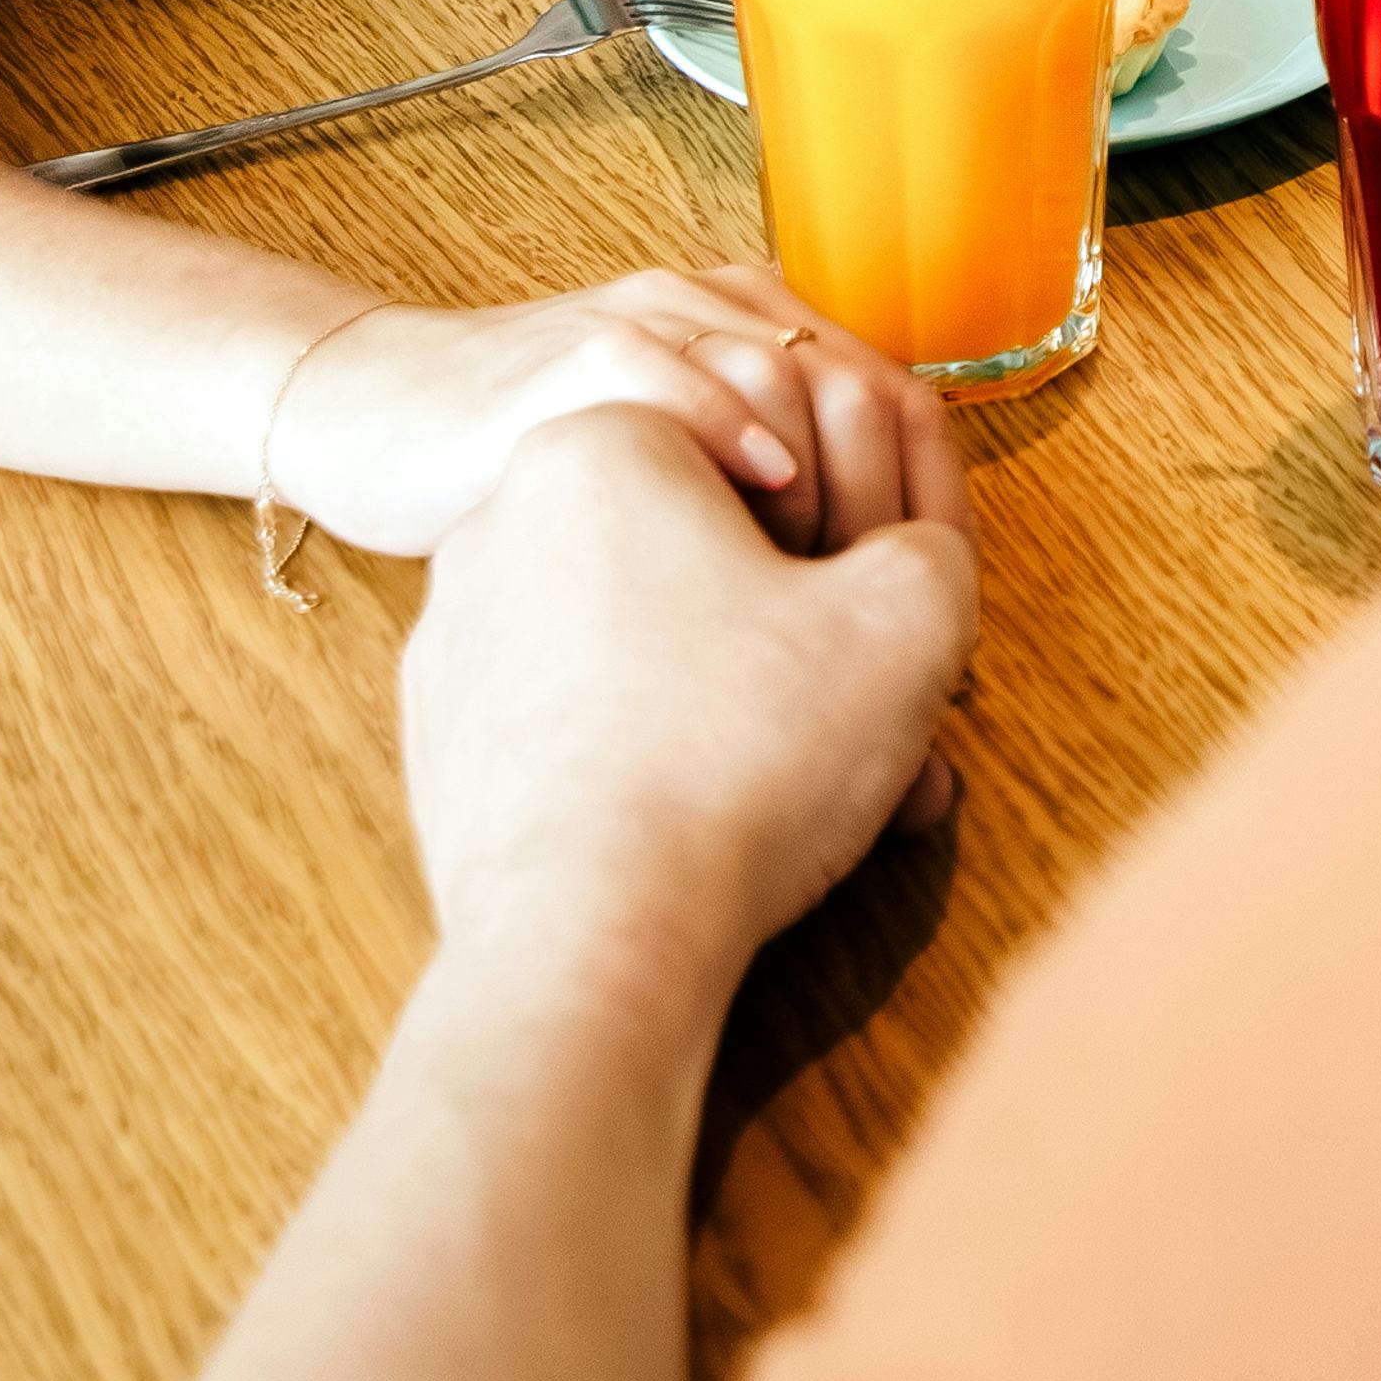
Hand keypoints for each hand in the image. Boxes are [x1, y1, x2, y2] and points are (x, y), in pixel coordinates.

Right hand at [259, 264, 899, 559]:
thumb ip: (758, 530)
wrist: (372, 415)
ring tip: (841, 573)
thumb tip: (863, 631)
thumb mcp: (668, 493)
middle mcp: (704, 317)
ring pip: (784, 369)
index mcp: (743, 339)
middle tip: (892, 606)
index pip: (888, 402)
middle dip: (890, 497)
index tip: (929, 606)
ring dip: (830, 472)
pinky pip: (667, 371)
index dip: (924, 501)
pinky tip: (762, 494)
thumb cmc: (520, 468)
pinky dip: (727, 428)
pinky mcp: (565, 357)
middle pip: (858, 386)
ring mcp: (637, 328)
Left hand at [399, 389, 969, 997]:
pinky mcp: (446, 732)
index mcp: (602, 441)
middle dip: (802, 628)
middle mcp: (501, 516)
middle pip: (701, 550)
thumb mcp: (908, 619)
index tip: (891, 614)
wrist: (587, 938)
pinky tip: (718, 820)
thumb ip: (934, 544)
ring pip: (643, 640)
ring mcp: (459, 631)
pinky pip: (580, 715)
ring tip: (818, 785)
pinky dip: (652, 751)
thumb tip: (915, 554)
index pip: (771, 448)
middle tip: (877, 709)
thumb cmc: (742, 756)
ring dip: (739, 696)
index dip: (859, 530)